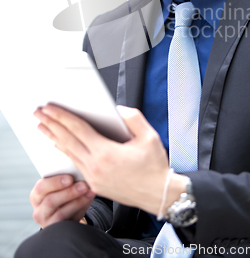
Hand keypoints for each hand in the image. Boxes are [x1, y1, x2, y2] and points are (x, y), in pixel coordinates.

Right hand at [30, 174, 94, 227]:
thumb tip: (79, 171)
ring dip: (78, 201)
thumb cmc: (62, 192)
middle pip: (50, 201)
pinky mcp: (58, 230)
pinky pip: (70, 221)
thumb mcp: (59, 186)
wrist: (64, 214)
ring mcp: (47, 222)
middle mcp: (38, 210)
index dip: (55, 182)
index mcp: (36, 195)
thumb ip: (65, 179)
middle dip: (69, 192)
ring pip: (61, 213)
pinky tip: (89, 199)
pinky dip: (81, 208)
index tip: (70, 178)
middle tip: (84, 185)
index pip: (41, 188)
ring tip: (89, 192)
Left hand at [34, 105, 185, 214]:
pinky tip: (59, 144)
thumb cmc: (155, 167)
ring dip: (53, 137)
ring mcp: (93, 178)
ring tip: (42, 126)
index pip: (77, 129)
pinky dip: (65, 151)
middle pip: (67, 141)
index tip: (50, 107)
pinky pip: (75, 164)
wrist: (158, 195)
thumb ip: (132, 118)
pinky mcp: (95, 185)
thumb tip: (116, 110)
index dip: (62, 116)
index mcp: (107, 153)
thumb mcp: (149, 136)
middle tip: (38, 112)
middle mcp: (96, 167)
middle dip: (51, 124)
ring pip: (68, 153)